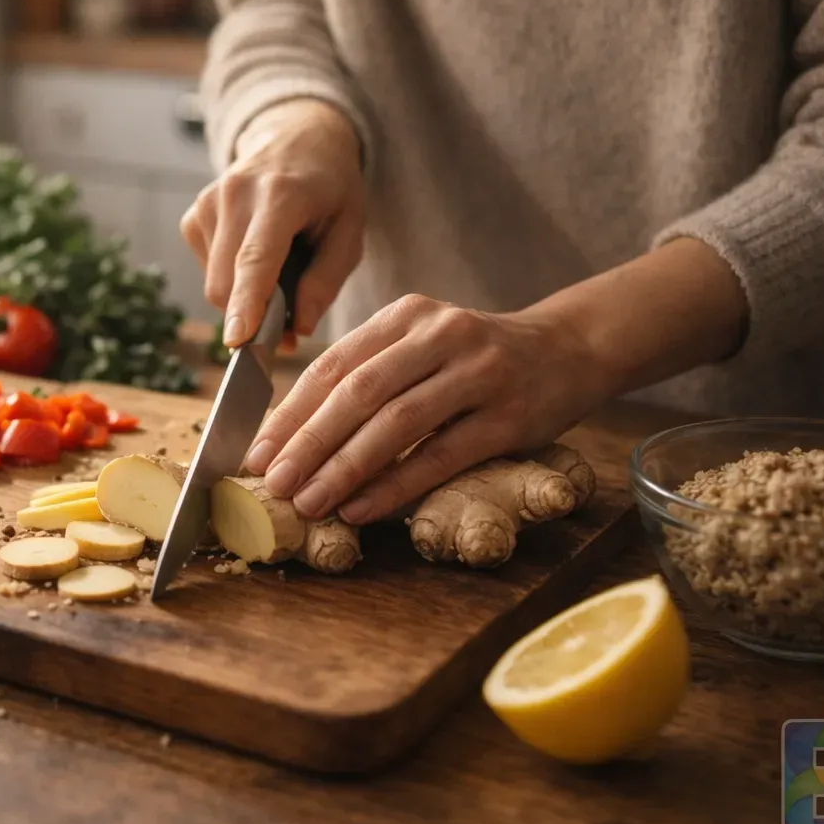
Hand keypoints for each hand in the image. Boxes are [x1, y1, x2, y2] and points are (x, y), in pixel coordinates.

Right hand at [182, 99, 363, 346]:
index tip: (237, 341)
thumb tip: (299, 328)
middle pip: (227, 283)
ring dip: (245, 296)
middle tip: (290, 320)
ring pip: (215, 284)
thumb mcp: (350, 231)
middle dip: (253, 316)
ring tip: (278, 269)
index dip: (246, 304)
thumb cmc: (330, 190)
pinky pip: (208, 272)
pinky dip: (232, 278)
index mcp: (281, 194)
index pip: (256, 259)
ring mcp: (207, 203)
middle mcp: (235, 195)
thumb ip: (326, 281)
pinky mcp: (192, 216)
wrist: (297, 140)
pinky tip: (255, 254)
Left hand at [243, 296, 612, 523]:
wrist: (567, 349)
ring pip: (396, 423)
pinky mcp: (509, 415)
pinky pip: (441, 454)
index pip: (333, 365)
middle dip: (308, 442)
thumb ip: (368, 373)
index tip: (256, 453)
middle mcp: (440, 335)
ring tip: (310, 501)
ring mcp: (478, 374)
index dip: (290, 412)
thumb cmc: (474, 357)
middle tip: (274, 482)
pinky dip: (396, 484)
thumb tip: (293, 434)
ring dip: (345, 468)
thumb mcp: (420, 343)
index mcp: (406, 315)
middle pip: (358, 392)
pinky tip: (362, 508)